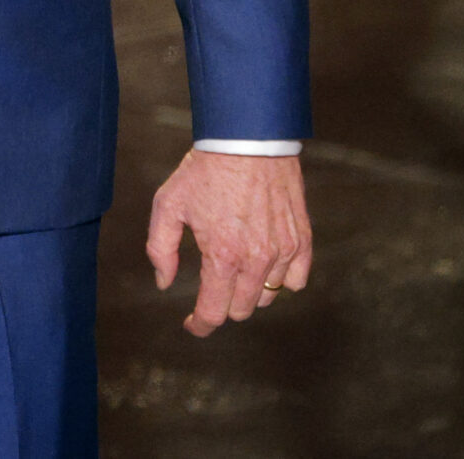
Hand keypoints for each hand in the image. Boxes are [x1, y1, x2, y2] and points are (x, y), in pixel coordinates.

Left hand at [146, 148, 312, 335]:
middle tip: (212, 285)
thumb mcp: (167, 205)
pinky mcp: (303, 239)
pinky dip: (282, 279)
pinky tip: (265, 264)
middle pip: (241, 309)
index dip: (200, 325)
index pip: (213, 312)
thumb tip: (164, 283)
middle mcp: (255, 259)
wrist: (247, 138)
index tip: (192, 324)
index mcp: (222, 255)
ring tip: (236, 267)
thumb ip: (160, 249)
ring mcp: (283, 251)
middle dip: (222, 304)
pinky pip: (296, 280)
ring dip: (249, 291)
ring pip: (267, 297)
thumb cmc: (204, 170)